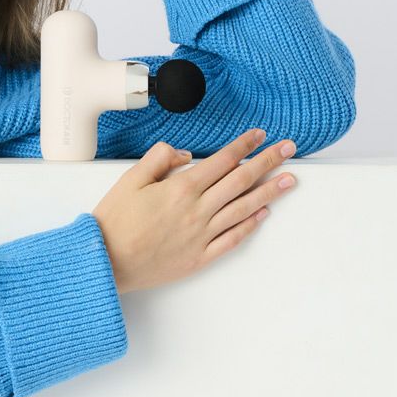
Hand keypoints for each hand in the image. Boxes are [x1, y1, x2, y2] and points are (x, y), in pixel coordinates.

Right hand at [91, 129, 297, 295]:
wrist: (106, 261)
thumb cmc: (115, 220)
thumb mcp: (130, 178)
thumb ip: (159, 158)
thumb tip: (188, 155)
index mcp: (181, 188)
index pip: (222, 160)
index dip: (244, 145)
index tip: (260, 134)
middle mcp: (197, 210)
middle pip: (240, 180)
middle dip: (267, 161)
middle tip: (289, 148)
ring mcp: (201, 235)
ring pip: (243, 208)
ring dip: (269, 191)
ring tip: (290, 180)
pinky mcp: (199, 257)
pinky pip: (232, 239)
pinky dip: (250, 225)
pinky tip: (263, 214)